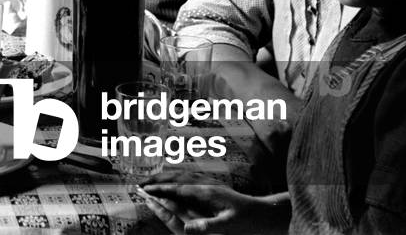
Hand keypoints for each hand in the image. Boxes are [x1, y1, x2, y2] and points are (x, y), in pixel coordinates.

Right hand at [138, 177, 287, 234]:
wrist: (265, 212)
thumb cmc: (249, 220)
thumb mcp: (229, 225)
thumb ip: (208, 225)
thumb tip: (187, 228)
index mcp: (206, 193)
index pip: (177, 189)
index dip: (160, 190)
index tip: (144, 190)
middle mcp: (206, 185)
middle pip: (176, 178)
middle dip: (158, 180)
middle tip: (141, 184)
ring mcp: (210, 184)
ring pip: (182, 176)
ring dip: (166, 177)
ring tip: (152, 180)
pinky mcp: (213, 187)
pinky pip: (189, 178)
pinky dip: (177, 178)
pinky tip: (175, 182)